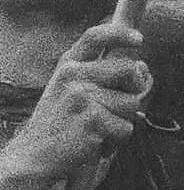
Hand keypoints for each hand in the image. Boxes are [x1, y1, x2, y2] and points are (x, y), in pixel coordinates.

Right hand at [5, 24, 150, 189]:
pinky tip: (95, 142)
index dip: (120, 33)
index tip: (138, 38)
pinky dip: (116, 141)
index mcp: (68, 66)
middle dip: (132, 92)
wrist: (35, 156)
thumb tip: (141, 68)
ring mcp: (82, 96)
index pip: (94, 37)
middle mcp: (73, 76)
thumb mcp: (70, 92)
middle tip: (113, 109)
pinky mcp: (93, 119)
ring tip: (97, 129)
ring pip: (132, 103)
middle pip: (129, 71)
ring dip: (122, 121)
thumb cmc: (59, 125)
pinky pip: (126, 128)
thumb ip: (100, 77)